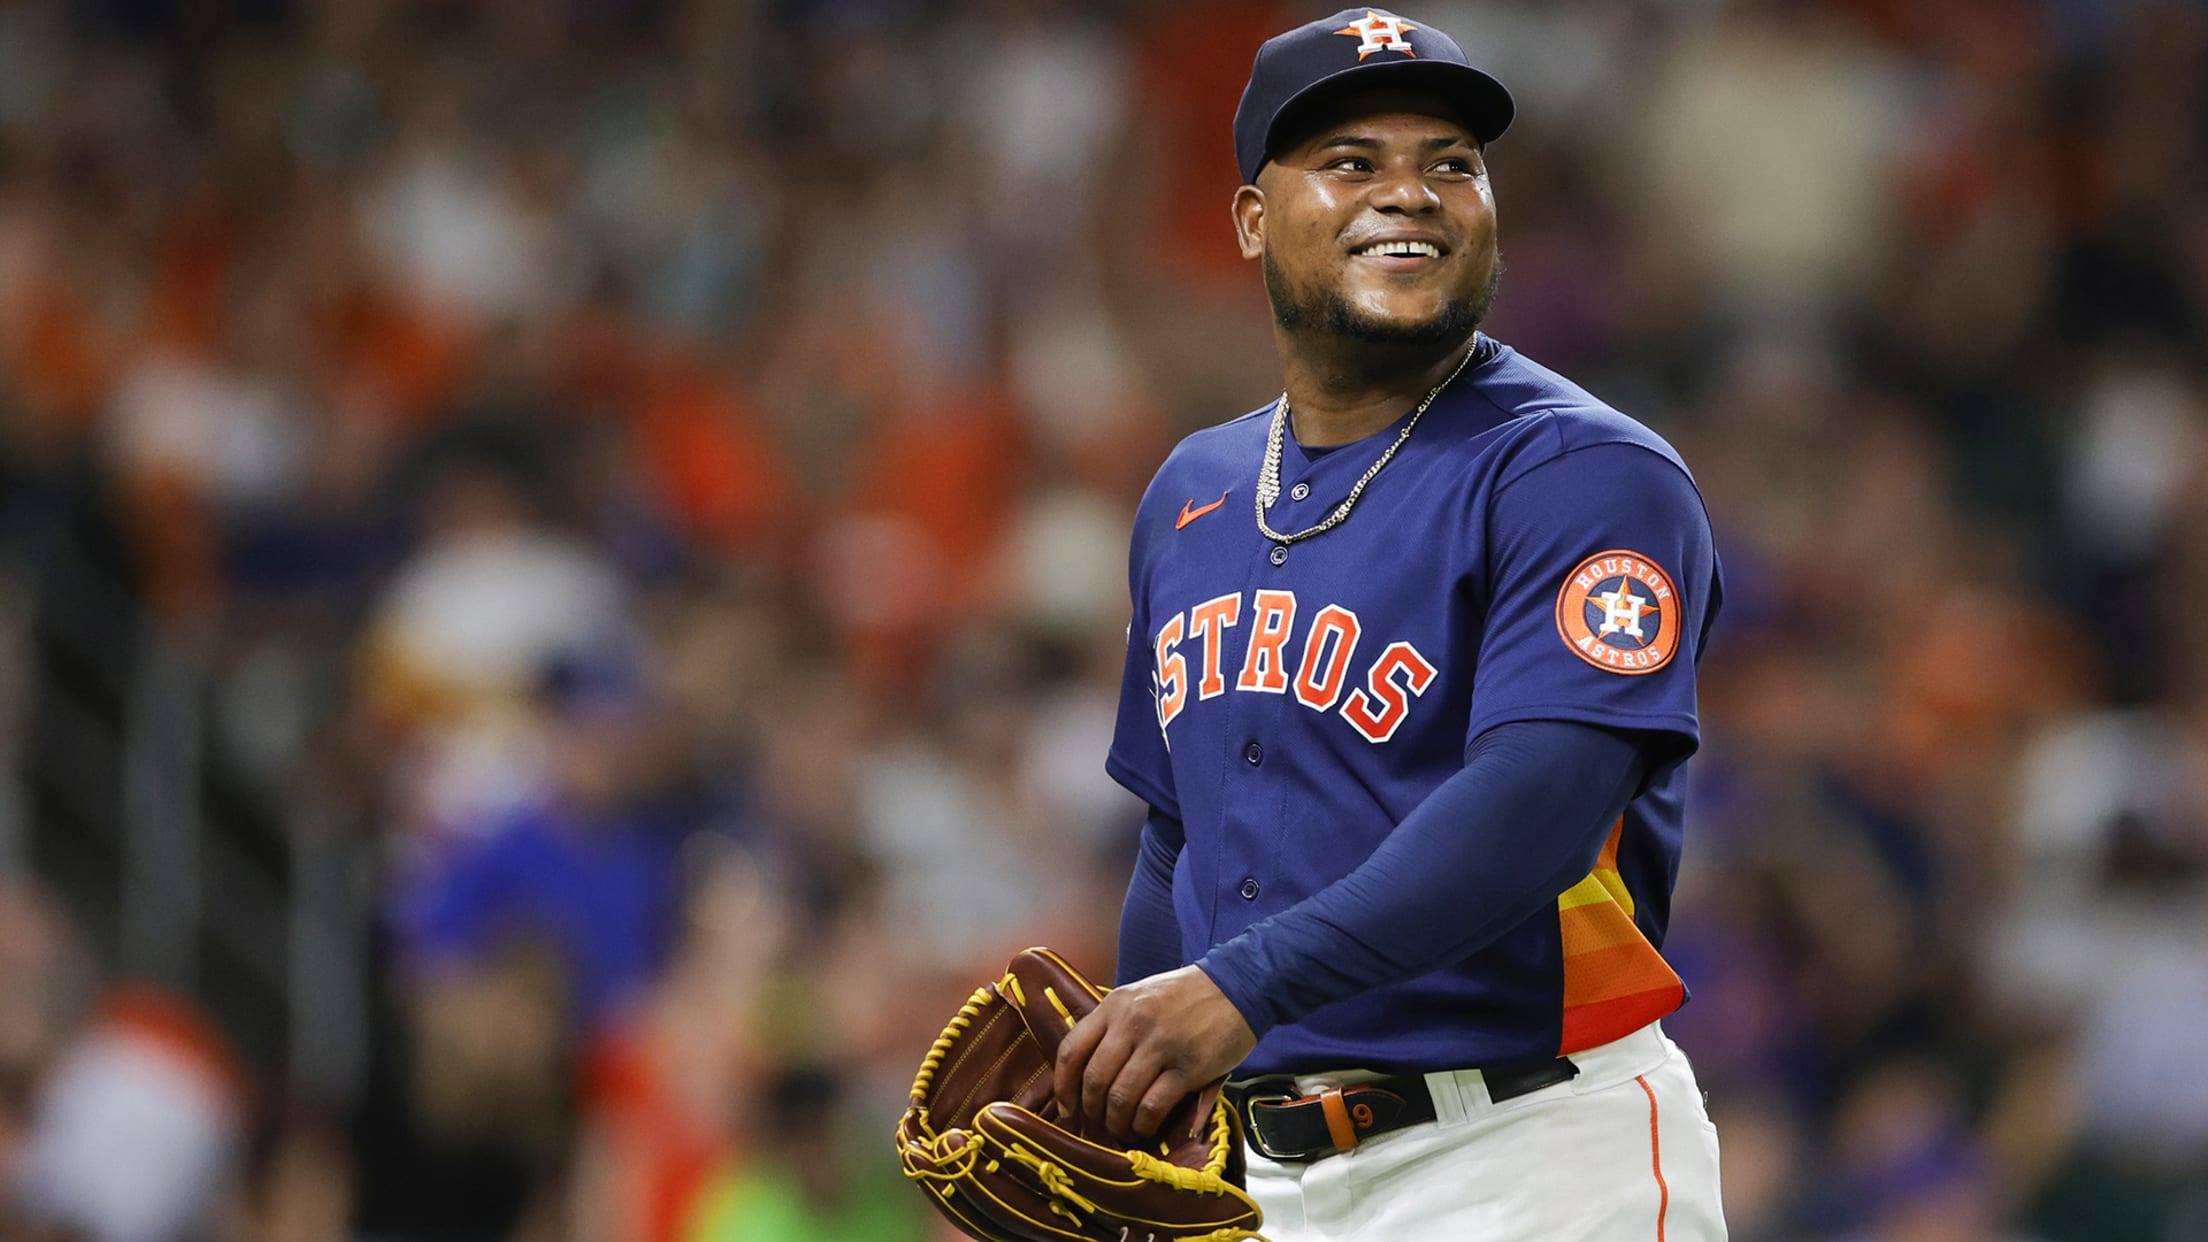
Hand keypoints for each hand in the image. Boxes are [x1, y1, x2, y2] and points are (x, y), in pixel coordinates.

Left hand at [1051, 965, 1256, 1141]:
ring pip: (1120, 1097)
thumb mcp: (1141, 997)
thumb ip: (1115, 1025)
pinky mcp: (1188, 1067)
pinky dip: (1143, 1124)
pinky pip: (1153, 1106)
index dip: (1063, 1087)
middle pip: (1094, 1079)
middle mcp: (1132, 1023)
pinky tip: (1145, 1128)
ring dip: (1117, 1123)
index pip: (1071, 1050)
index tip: (1066, 1109)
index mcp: (1116, 1005)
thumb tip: (1089, 1072)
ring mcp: (1161, 1045)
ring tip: (1122, 1130)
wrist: (1239, 986)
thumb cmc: (1188, 995)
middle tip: (1097, 1124)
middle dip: (1091, 1111)